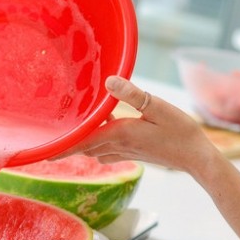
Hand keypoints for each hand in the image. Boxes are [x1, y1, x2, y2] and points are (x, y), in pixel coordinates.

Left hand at [58, 76, 219, 172]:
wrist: (197, 158)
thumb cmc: (181, 132)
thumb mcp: (157, 107)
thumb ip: (132, 95)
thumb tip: (109, 81)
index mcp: (119, 134)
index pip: (81, 142)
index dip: (60, 147)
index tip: (42, 151)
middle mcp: (117, 146)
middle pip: (83, 147)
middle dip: (66, 144)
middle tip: (48, 136)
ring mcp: (124, 152)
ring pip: (93, 149)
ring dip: (80, 143)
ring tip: (68, 131)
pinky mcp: (132, 153)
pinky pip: (105, 150)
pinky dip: (95, 142)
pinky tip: (99, 128)